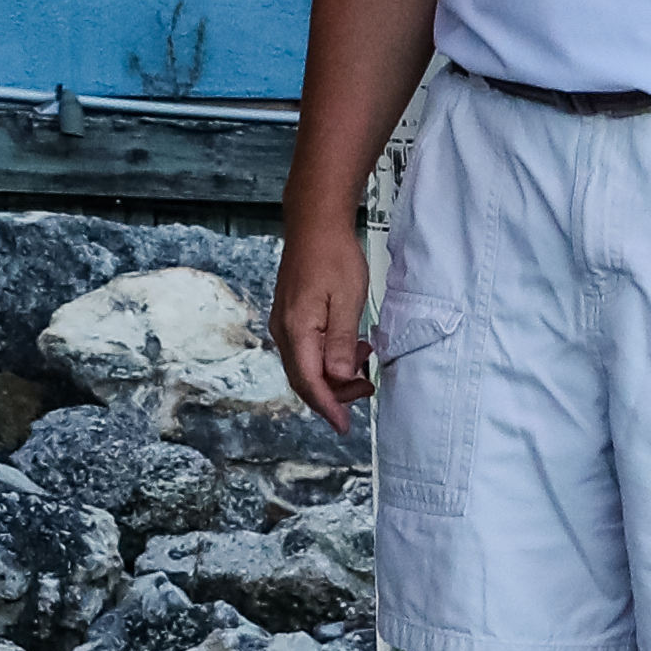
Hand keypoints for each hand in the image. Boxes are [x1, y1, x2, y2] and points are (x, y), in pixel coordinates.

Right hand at [274, 217, 376, 432]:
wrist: (314, 224)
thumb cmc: (333, 256)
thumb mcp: (347, 300)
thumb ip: (341, 343)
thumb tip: (338, 379)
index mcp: (297, 330)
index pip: (309, 382)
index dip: (328, 407)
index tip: (344, 425)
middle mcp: (283, 331)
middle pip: (305, 380)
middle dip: (334, 395)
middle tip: (366, 391)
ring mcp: (284, 324)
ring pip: (306, 366)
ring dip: (333, 376)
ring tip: (363, 366)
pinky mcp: (290, 317)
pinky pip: (306, 351)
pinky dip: (327, 359)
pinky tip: (349, 349)